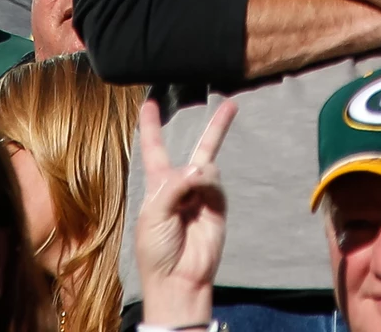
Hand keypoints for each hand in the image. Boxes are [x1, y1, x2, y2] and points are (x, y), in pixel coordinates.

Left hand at [135, 98, 233, 327]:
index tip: (149, 103)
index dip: (150, 126)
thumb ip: (174, 184)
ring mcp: (202, 194)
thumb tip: (202, 166)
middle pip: (199, 148)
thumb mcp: (154, 212)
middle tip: (231, 104)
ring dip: (198, 174)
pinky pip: (215, 183)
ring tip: (190, 198)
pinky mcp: (218, 207)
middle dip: (216, 128)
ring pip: (206, 164)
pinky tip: (201, 195)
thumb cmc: (156, 248)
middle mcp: (181, 184)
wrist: (178, 278)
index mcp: (157, 184)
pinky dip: (208, 183)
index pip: (153, 147)